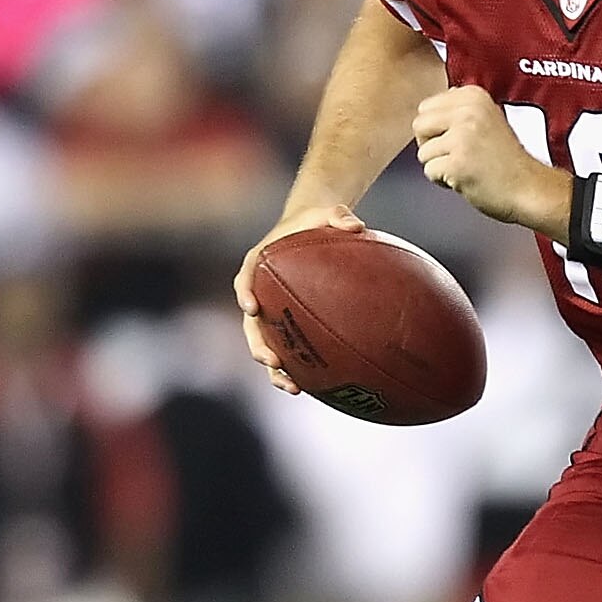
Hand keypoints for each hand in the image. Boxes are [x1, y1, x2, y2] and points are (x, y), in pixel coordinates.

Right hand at [236, 201, 365, 392]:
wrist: (310, 231)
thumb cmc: (315, 222)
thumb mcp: (326, 213)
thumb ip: (339, 216)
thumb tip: (357, 225)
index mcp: (259, 263)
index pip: (245, 278)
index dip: (244, 293)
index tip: (251, 307)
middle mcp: (259, 293)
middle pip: (251, 324)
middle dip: (258, 344)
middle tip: (270, 359)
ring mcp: (273, 313)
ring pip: (267, 345)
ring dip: (275, 369)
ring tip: (292, 388)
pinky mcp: (288, 325)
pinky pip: (292, 350)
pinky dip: (301, 368)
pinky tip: (318, 387)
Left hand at [414, 85, 562, 231]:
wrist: (530, 188)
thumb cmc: (509, 161)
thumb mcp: (490, 119)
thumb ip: (462, 109)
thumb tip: (436, 103)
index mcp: (474, 96)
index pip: (428, 107)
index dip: (438, 128)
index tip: (460, 138)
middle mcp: (468, 112)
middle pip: (419, 125)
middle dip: (431, 144)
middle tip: (456, 154)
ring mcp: (462, 137)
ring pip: (423, 152)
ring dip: (439, 165)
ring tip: (465, 167)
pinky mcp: (457, 163)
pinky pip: (430, 171)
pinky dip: (444, 181)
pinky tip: (465, 179)